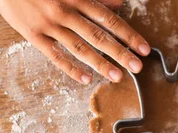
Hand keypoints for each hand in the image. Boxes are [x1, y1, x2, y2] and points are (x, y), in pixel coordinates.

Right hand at [0, 0, 150, 82]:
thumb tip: (119, 4)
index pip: (109, 19)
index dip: (129, 35)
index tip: (144, 49)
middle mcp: (65, 12)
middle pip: (98, 36)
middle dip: (121, 53)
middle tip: (138, 67)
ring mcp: (49, 25)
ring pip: (79, 48)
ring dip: (100, 63)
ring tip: (117, 76)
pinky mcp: (33, 35)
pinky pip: (55, 55)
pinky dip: (71, 68)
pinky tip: (85, 79)